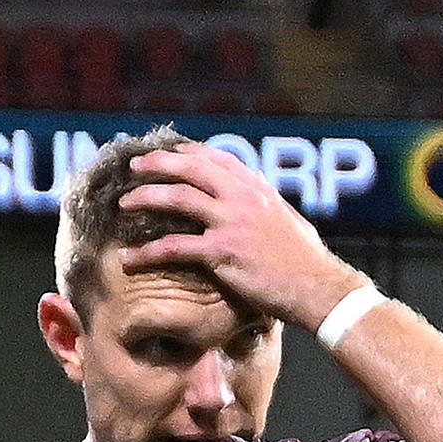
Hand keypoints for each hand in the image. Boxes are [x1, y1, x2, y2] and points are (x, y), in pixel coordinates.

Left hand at [114, 138, 368, 331]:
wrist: (318, 288)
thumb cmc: (307, 263)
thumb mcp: (290, 222)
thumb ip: (269, 207)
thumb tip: (263, 202)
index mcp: (258, 189)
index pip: (217, 158)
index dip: (187, 154)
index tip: (168, 154)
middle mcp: (243, 198)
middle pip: (191, 169)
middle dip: (158, 164)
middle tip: (135, 167)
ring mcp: (232, 222)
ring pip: (179, 199)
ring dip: (147, 198)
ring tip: (124, 204)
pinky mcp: (223, 252)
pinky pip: (176, 247)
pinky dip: (148, 252)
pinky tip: (129, 257)